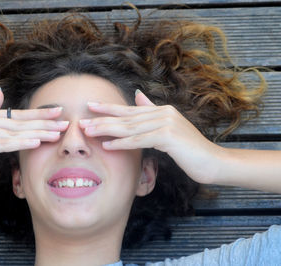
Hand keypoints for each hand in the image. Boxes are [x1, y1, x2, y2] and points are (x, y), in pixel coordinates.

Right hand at [0, 88, 68, 174]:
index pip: (19, 114)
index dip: (40, 113)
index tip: (59, 111)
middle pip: (21, 122)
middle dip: (45, 122)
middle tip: (67, 122)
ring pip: (15, 132)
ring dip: (38, 133)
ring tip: (57, 133)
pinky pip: (2, 144)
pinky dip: (19, 142)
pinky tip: (34, 142)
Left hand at [79, 90, 223, 184]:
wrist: (213, 162)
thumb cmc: (190, 149)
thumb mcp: (170, 129)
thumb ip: (153, 111)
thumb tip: (139, 94)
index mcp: (161, 110)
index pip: (129, 109)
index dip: (108, 108)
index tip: (90, 105)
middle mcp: (163, 113)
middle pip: (126, 118)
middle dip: (102, 120)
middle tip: (81, 122)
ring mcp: (166, 123)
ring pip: (130, 128)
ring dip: (107, 131)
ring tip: (88, 132)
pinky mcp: (168, 137)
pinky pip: (140, 141)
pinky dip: (122, 144)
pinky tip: (107, 146)